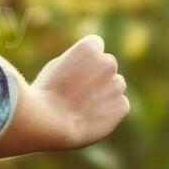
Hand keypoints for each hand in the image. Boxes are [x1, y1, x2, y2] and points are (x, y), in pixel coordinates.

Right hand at [30, 34, 129, 148]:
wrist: (51, 123)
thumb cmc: (47, 92)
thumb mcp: (56, 66)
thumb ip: (78, 60)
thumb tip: (89, 63)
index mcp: (90, 46)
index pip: (95, 45)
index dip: (83, 59)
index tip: (72, 71)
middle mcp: (108, 62)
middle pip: (107, 64)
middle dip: (97, 75)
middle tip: (78, 91)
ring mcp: (117, 84)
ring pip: (117, 84)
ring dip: (105, 92)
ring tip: (85, 105)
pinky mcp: (121, 106)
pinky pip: (121, 104)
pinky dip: (110, 110)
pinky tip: (93, 116)